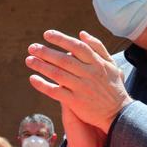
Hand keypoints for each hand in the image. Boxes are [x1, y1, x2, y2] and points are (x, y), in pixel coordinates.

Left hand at [26, 30, 127, 146]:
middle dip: (46, 52)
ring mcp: (81, 88)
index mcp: (97, 63)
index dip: (61, 39)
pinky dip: (43, 85)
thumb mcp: (112, 64)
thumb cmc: (113, 87)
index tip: (47, 34)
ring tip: (29, 60)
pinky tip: (33, 79)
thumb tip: (81, 34)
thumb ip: (98, 47)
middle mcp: (89, 74)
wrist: (118, 113)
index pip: (77, 47)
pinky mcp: (75, 102)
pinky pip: (56, 92)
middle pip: (64, 59)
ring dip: (41, 66)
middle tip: (32, 47)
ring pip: (58, 74)